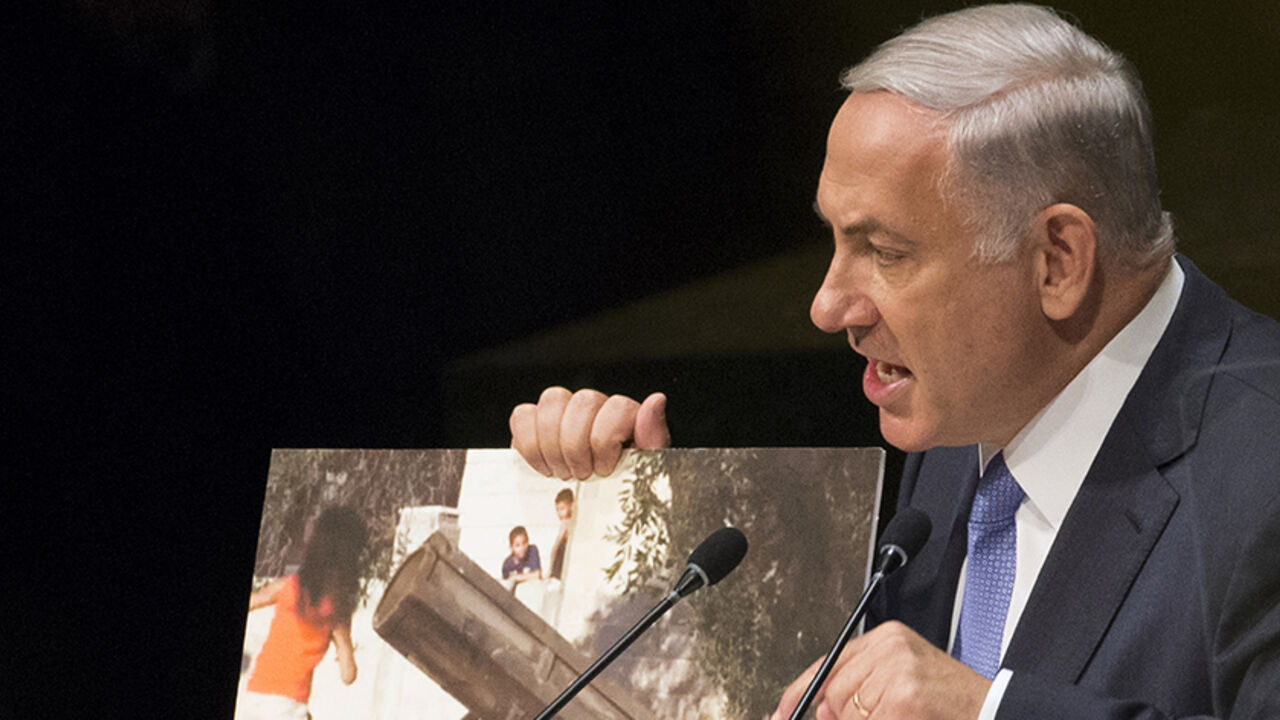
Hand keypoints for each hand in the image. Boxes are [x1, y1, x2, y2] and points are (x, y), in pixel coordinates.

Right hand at [509, 387, 669, 478]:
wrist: (604, 516)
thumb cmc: (626, 491)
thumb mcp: (648, 471)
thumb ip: (653, 436)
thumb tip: (656, 400)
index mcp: (628, 416)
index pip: (616, 406)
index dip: (604, 439)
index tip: (605, 470)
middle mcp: (597, 407)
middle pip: (583, 401)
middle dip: (578, 445)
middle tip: (582, 475)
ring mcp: (565, 412)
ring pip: (552, 399)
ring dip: (552, 443)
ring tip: (561, 472)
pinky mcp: (536, 424)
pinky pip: (523, 415)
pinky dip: (528, 442)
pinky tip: (543, 466)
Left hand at [773, 621, 989, 719]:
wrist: (991, 709)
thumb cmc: (948, 700)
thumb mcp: (901, 680)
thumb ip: (859, 687)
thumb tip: (820, 710)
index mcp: (887, 638)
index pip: (829, 663)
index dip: (800, 692)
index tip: (779, 712)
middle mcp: (890, 647)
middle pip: (835, 691)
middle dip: (843, 717)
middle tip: (876, 715)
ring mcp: (897, 672)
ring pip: (847, 711)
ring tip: (901, 714)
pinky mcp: (903, 699)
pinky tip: (905, 717)